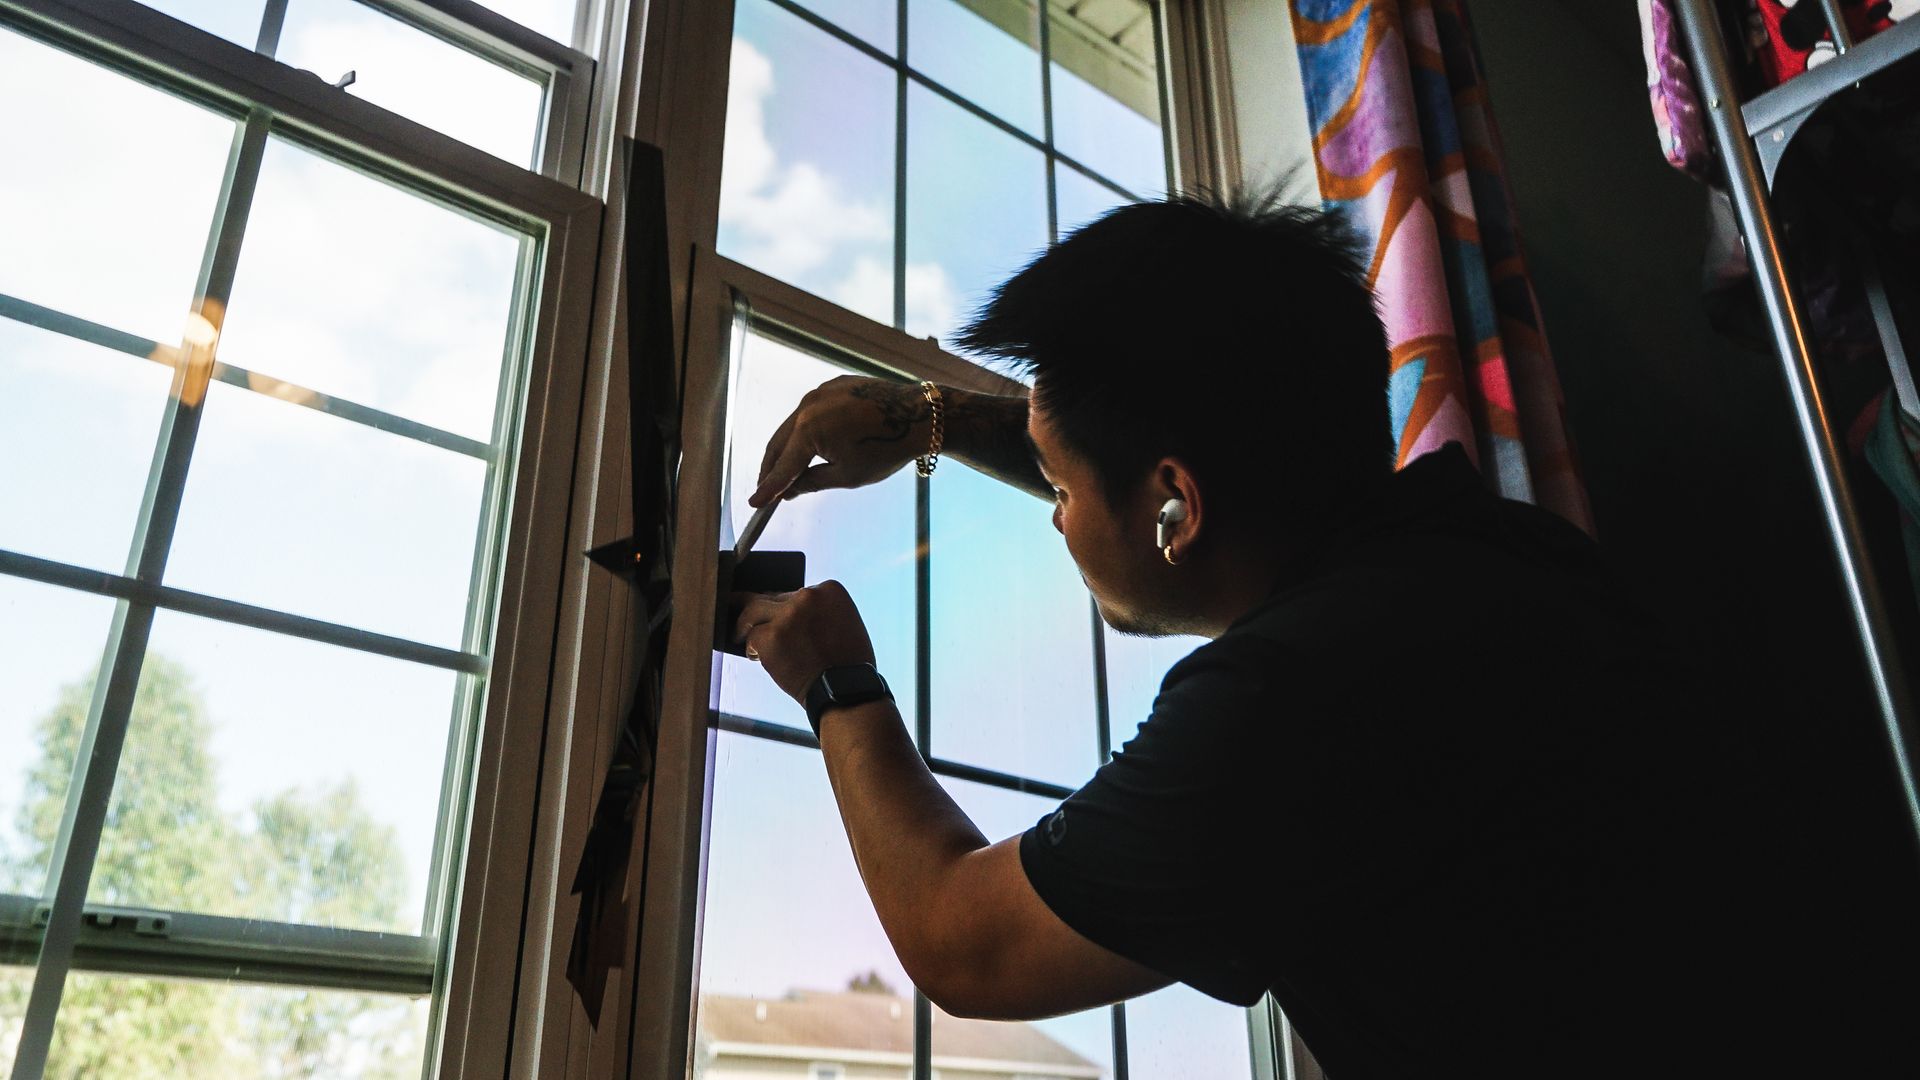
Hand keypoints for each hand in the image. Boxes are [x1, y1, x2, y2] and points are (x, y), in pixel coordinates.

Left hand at [733, 581, 877, 701]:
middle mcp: (808, 596)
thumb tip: (790, 614)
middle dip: (764, 613)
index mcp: (830, 590)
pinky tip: (756, 656)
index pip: (796, 592)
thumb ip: (821, 613)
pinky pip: (751, 635)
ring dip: (745, 623)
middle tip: (750, 619)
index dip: (786, 607)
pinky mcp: (771, 635)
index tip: (782, 619)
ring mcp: (788, 615)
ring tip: (740, 633)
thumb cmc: (848, 666)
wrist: (844, 691)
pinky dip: (752, 647)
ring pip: (754, 609)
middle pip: (774, 598)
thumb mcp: (845, 624)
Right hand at [751, 376, 932, 506]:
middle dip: (772, 468)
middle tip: (767, 489)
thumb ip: (811, 482)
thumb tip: (789, 490)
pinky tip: (808, 446)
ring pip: (793, 425)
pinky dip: (805, 430)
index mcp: (808, 430)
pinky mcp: (834, 386)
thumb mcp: (847, 475)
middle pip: (780, 443)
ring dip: (787, 449)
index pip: (782, 467)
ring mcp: (820, 392)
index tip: (755, 503)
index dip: (768, 488)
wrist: (918, 416)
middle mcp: (808, 406)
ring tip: (785, 471)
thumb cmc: (886, 449)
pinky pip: (811, 411)